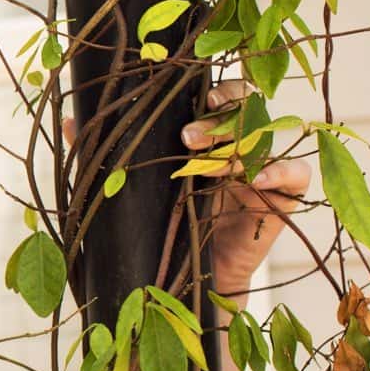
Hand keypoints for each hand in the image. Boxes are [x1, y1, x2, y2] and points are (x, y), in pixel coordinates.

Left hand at [59, 80, 313, 299]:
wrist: (187, 279)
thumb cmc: (164, 224)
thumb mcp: (137, 187)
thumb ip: (111, 153)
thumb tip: (71, 122)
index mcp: (208, 134)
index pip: (219, 96)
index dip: (211, 91)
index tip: (189, 101)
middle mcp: (238, 144)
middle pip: (245, 109)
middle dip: (218, 118)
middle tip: (186, 137)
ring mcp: (263, 167)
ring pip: (267, 137)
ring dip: (238, 146)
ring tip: (206, 165)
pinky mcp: (282, 198)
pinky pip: (297, 173)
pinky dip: (282, 171)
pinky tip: (257, 179)